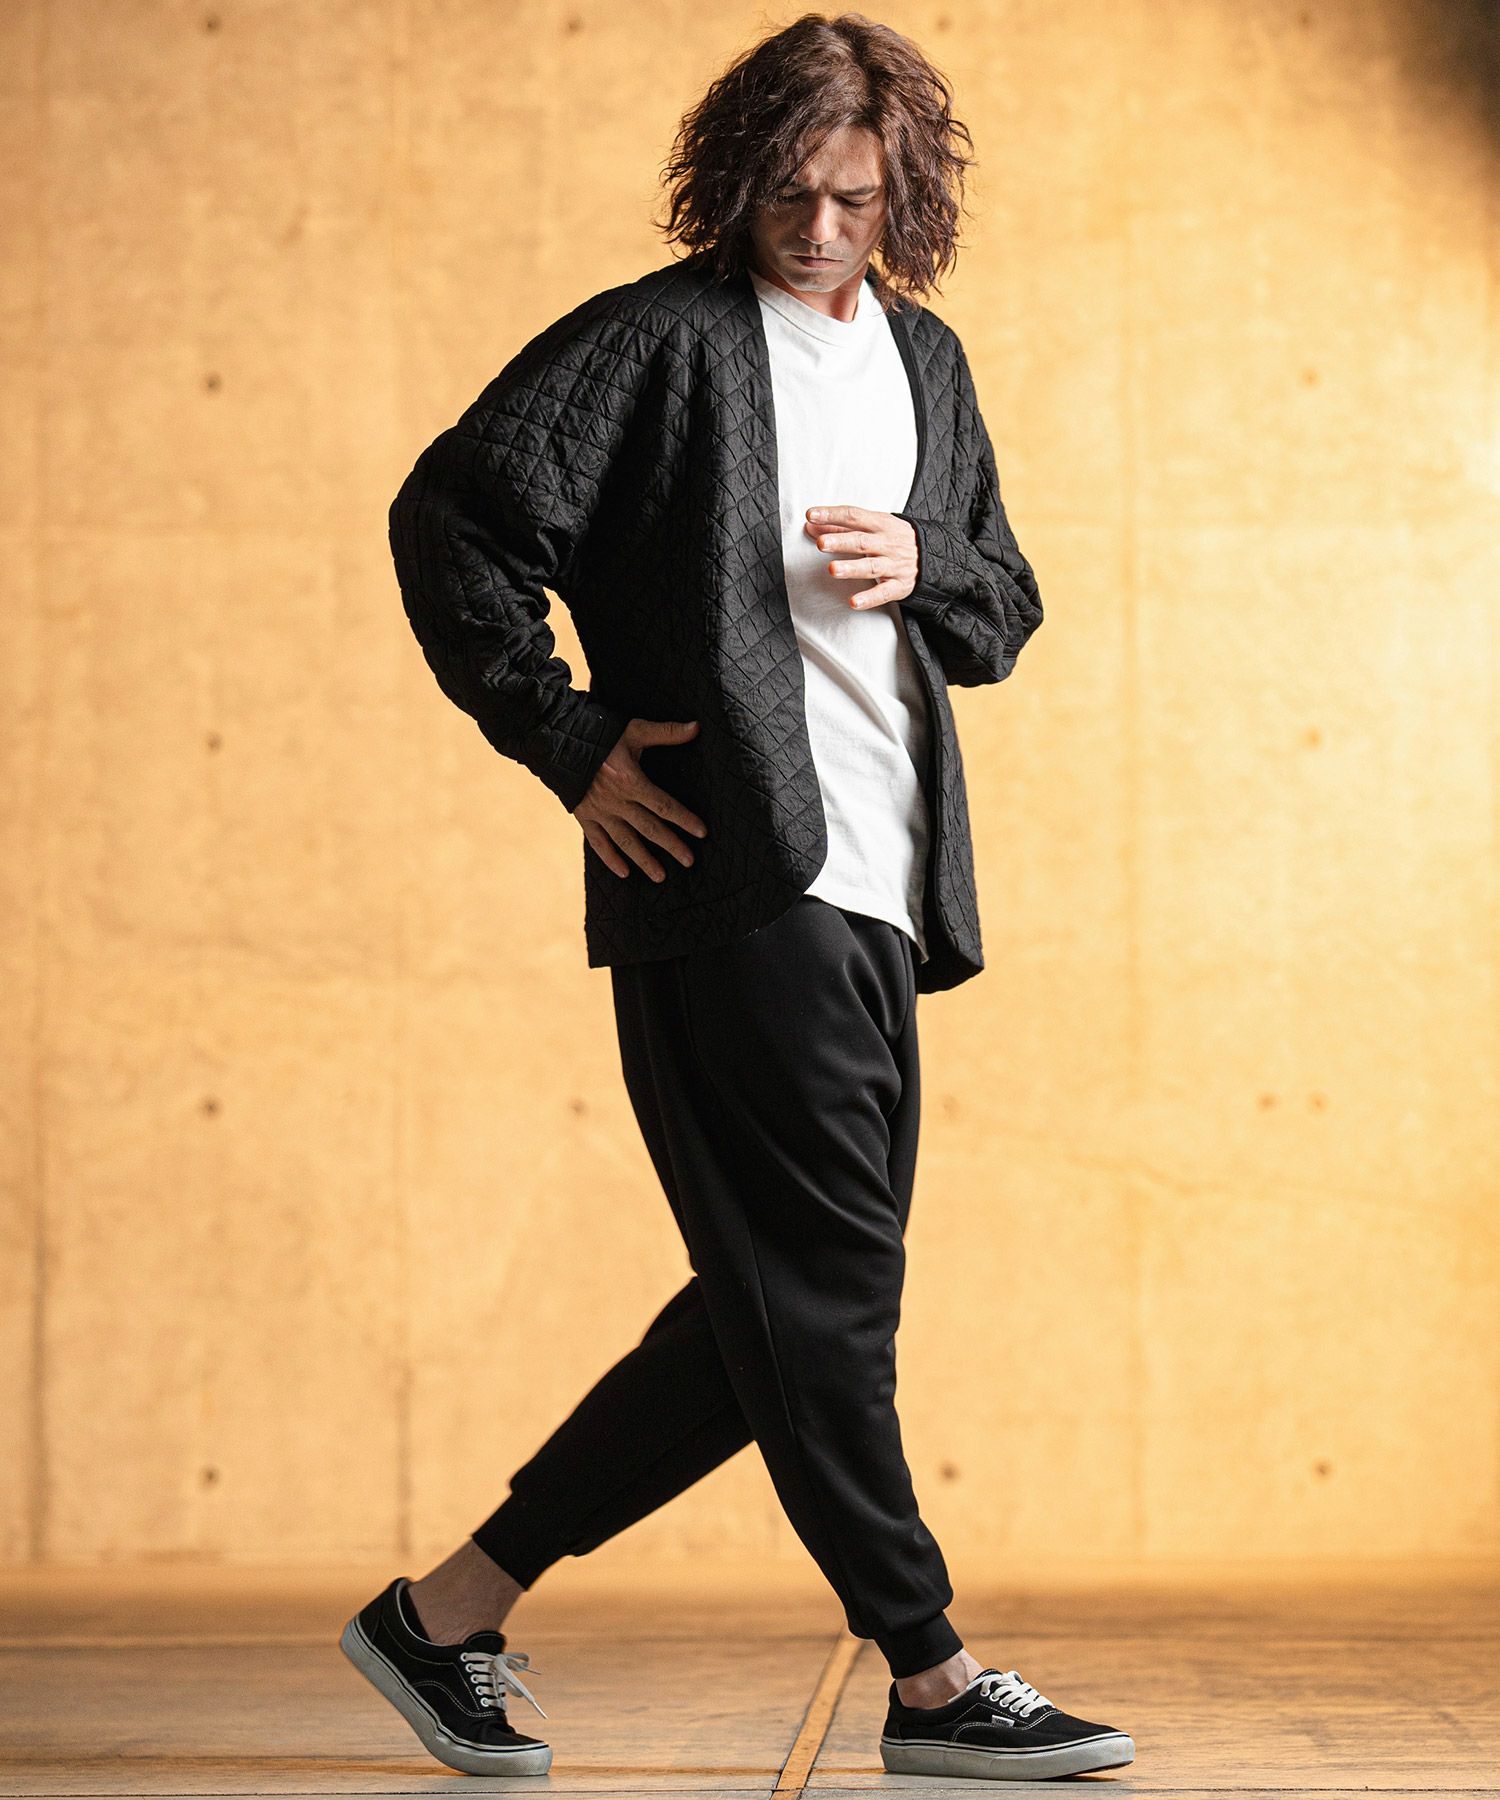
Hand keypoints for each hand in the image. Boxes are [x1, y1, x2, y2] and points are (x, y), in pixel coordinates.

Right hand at [572, 717, 708, 881]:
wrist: (557, 740)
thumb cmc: (599, 732)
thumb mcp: (634, 730)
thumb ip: (665, 732)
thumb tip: (697, 727)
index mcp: (631, 781)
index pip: (664, 805)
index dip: (684, 819)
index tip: (702, 833)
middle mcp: (616, 801)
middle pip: (649, 828)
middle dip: (671, 845)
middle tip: (689, 861)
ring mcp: (599, 812)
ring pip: (625, 841)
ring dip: (644, 860)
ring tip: (660, 876)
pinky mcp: (583, 816)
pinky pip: (597, 842)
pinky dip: (610, 858)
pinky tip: (624, 873)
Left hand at [803, 504, 918, 609]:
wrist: (933, 555)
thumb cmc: (894, 538)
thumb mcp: (874, 526)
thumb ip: (841, 527)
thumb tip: (811, 525)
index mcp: (880, 524)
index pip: (854, 516)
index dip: (832, 514)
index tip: (812, 515)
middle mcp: (887, 543)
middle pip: (862, 541)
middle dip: (841, 542)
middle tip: (821, 543)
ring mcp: (894, 565)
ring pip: (871, 567)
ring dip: (851, 568)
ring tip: (832, 569)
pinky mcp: (899, 586)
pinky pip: (883, 593)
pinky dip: (869, 598)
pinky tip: (853, 602)